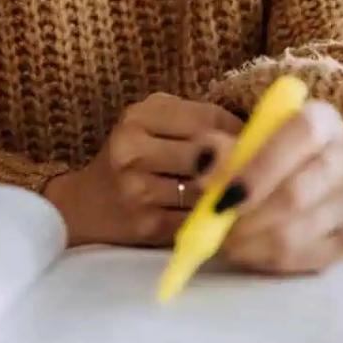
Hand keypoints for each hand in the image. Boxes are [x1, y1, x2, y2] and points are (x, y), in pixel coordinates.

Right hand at [44, 93, 240, 246]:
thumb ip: (196, 119)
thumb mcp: (154, 124)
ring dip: (227, 192)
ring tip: (237, 190)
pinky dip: (214, 217)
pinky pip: (197, 219)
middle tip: (253, 168)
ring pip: (206, 188)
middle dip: (235, 162)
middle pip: (208, 153)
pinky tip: (221, 213)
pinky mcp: (147, 225)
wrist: (86, 206)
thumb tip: (256, 129)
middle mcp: (132, 150)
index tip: (254, 141)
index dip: (238, 131)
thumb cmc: (133, 159)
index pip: (207, 118)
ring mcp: (137, 190)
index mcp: (138, 117)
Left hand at [217, 100, 342, 274]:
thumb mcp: (234, 140)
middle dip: (249, 216)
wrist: (291, 176)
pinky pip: (307, 258)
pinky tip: (248, 251)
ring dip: (253, 242)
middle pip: (299, 192)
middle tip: (217, 226)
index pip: (302, 135)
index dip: (261, 166)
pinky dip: (269, 261)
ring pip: (299, 231)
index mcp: (323, 119)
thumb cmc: (259, 153)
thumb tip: (206, 172)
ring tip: (226, 240)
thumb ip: (215, 149)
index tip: (222, 194)